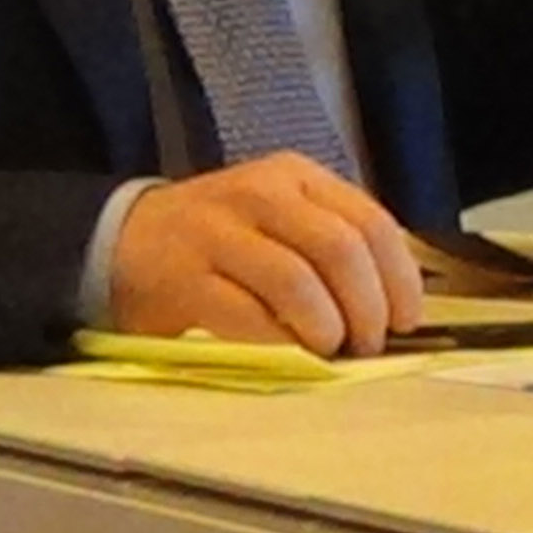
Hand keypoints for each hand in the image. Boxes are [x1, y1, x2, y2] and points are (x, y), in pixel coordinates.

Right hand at [106, 153, 425, 355]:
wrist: (125, 242)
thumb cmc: (221, 240)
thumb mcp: (280, 219)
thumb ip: (331, 245)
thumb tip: (393, 306)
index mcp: (296, 176)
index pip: (370, 221)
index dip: (399, 277)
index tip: (407, 320)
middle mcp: (260, 194)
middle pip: (340, 250)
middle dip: (367, 307)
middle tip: (368, 345)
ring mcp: (218, 233)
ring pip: (297, 280)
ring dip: (326, 327)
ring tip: (330, 351)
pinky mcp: (184, 278)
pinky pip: (246, 314)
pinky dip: (278, 341)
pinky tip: (288, 355)